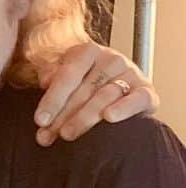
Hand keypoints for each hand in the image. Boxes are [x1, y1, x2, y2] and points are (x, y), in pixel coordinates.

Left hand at [34, 43, 156, 145]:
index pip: (67, 75)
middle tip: (47, 136)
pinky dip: (123, 108)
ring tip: (67, 135)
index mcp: (87, 51)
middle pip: (83, 90)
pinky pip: (137, 99)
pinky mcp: (147, 90)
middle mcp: (111, 58)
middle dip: (62, 115)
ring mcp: (131, 73)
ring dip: (84, 118)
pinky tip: (109, 118)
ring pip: (104, 96)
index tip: (40, 120)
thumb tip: (46, 81)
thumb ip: (52, 75)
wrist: (123, 88)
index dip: (52, 99)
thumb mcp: (66, 75)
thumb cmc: (85, 83)